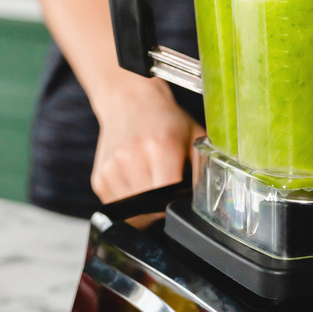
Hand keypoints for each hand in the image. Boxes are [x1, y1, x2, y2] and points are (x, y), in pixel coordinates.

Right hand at [90, 78, 204, 203]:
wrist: (128, 100)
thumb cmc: (164, 119)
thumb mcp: (194, 135)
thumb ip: (205, 167)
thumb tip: (213, 201)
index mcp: (160, 147)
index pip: (169, 194)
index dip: (178, 203)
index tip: (182, 197)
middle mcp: (132, 158)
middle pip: (152, 207)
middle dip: (163, 205)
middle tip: (169, 186)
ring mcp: (112, 170)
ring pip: (134, 211)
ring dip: (145, 206)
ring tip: (151, 179)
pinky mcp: (99, 180)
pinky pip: (118, 207)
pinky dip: (130, 201)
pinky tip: (137, 180)